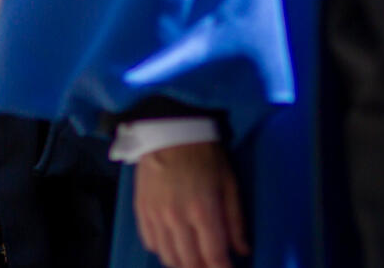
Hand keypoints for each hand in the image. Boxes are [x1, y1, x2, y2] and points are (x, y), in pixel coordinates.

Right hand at [132, 140, 248, 267]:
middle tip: (212, 264)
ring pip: (168, 257)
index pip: (214, 257)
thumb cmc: (204, 154)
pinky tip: (174, 244)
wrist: (168, 130)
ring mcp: (155, 215)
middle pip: (190, 263)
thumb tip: (242, 250)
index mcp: (203, 211)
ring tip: (194, 259)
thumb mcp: (229, 183)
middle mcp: (176, 218)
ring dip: (183, 264)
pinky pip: (150, 243)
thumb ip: (235, 221)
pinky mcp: (141, 210)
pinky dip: (164, 250)